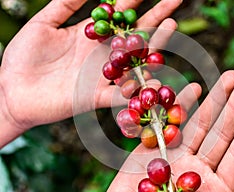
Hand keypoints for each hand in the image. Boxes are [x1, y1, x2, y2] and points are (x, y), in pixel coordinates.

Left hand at [0, 0, 181, 146]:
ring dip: (154, 46)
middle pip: (133, 35)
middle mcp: (100, 54)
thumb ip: (64, 6)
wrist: (12, 91)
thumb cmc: (23, 58)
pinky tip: (155, 80)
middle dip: (155, 18)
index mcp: (89, 36)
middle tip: (174, 2)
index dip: (135, 1)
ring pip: (134, 61)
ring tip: (170, 27)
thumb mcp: (42, 24)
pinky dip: (136, 89)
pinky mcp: (96, 97)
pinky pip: (120, 94)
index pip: (118, 16)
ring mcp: (101, 75)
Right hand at [105, 71, 233, 191]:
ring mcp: (176, 156)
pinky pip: (168, 124)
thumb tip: (223, 188)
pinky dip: (181, 106)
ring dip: (216, 100)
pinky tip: (195, 89)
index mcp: (215, 189)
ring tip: (230, 76)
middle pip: (222, 133)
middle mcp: (198, 169)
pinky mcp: (152, 149)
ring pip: (200, 124)